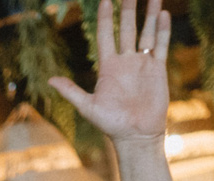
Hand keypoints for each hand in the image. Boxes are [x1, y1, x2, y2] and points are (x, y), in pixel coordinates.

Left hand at [50, 0, 170, 142]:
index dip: (105, 17)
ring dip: (149, 14)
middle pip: (126, 29)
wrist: (135, 136)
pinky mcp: (157, 69)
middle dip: (127, 10)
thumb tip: (50, 79)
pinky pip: (160, 45)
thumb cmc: (110, 124)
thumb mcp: (87, 107)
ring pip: (146, 33)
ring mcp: (142, 64)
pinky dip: (162, 30)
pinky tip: (163, 14)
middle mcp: (125, 61)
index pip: (105, 35)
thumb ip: (71, 91)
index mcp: (108, 67)